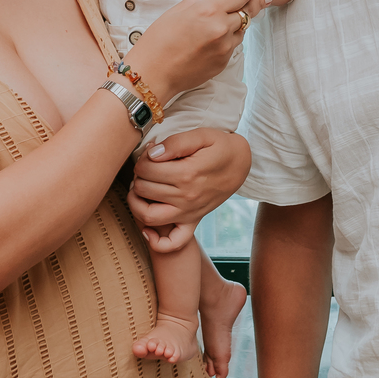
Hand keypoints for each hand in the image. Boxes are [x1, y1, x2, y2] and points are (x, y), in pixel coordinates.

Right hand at [128, 0, 270, 102]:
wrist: (153, 74)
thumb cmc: (158, 41)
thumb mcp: (175, 11)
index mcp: (209, 10)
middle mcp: (222, 28)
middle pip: (249, 11)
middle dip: (252, 3)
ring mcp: (225, 47)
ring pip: (242, 29)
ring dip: (238, 23)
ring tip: (221, 22)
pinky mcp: (224, 62)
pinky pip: (233, 45)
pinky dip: (228, 39)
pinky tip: (211, 40)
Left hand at [129, 128, 250, 237]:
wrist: (241, 163)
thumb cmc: (220, 146)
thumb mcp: (202, 135)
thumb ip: (176, 142)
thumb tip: (153, 154)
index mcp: (187, 173)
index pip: (147, 169)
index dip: (142, 159)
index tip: (149, 155)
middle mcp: (187, 196)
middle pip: (144, 189)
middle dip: (138, 175)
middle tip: (146, 167)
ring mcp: (189, 212)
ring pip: (148, 215)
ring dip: (136, 202)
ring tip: (140, 189)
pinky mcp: (193, 221)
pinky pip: (173, 242)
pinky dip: (156, 241)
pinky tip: (147, 229)